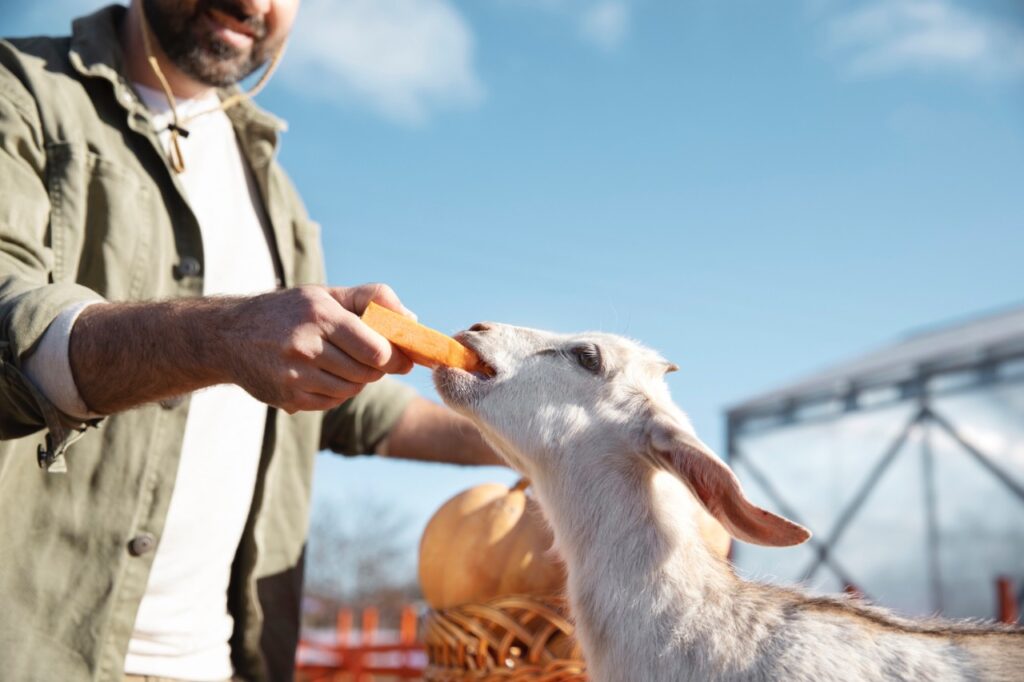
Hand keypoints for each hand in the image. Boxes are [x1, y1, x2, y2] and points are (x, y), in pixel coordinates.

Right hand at [226, 283, 413, 412]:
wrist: (228, 336)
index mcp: (320, 315)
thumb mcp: (325, 294)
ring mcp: (294, 375)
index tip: (401, 356)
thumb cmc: (288, 311)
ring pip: (351, 390)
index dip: (395, 357)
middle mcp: (305, 346)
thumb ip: (372, 299)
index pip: (376, 350)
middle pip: (367, 373)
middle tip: (371, 358)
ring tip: (343, 362)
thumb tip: (411, 319)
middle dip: (377, 368)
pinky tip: (324, 374)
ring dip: (357, 380)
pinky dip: (337, 391)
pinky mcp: (288, 397)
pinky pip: (332, 402)